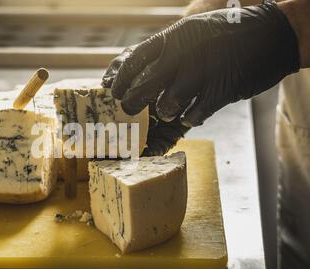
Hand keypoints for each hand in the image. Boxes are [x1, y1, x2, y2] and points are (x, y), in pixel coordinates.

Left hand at [103, 2, 299, 139]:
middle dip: (132, 102)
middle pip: (145, 85)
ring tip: (167, 110)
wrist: (270, 36)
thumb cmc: (224, 37)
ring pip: (168, 105)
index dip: (120, 77)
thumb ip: (165, 51)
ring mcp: (203, 74)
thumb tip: (133, 69)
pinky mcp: (220, 92)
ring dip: (165, 112)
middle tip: (129, 109)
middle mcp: (185, 54)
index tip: (112, 90)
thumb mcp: (190, 34)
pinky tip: (191, 113)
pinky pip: (194, 116)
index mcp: (175, 37)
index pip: (135, 59)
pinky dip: (189, 118)